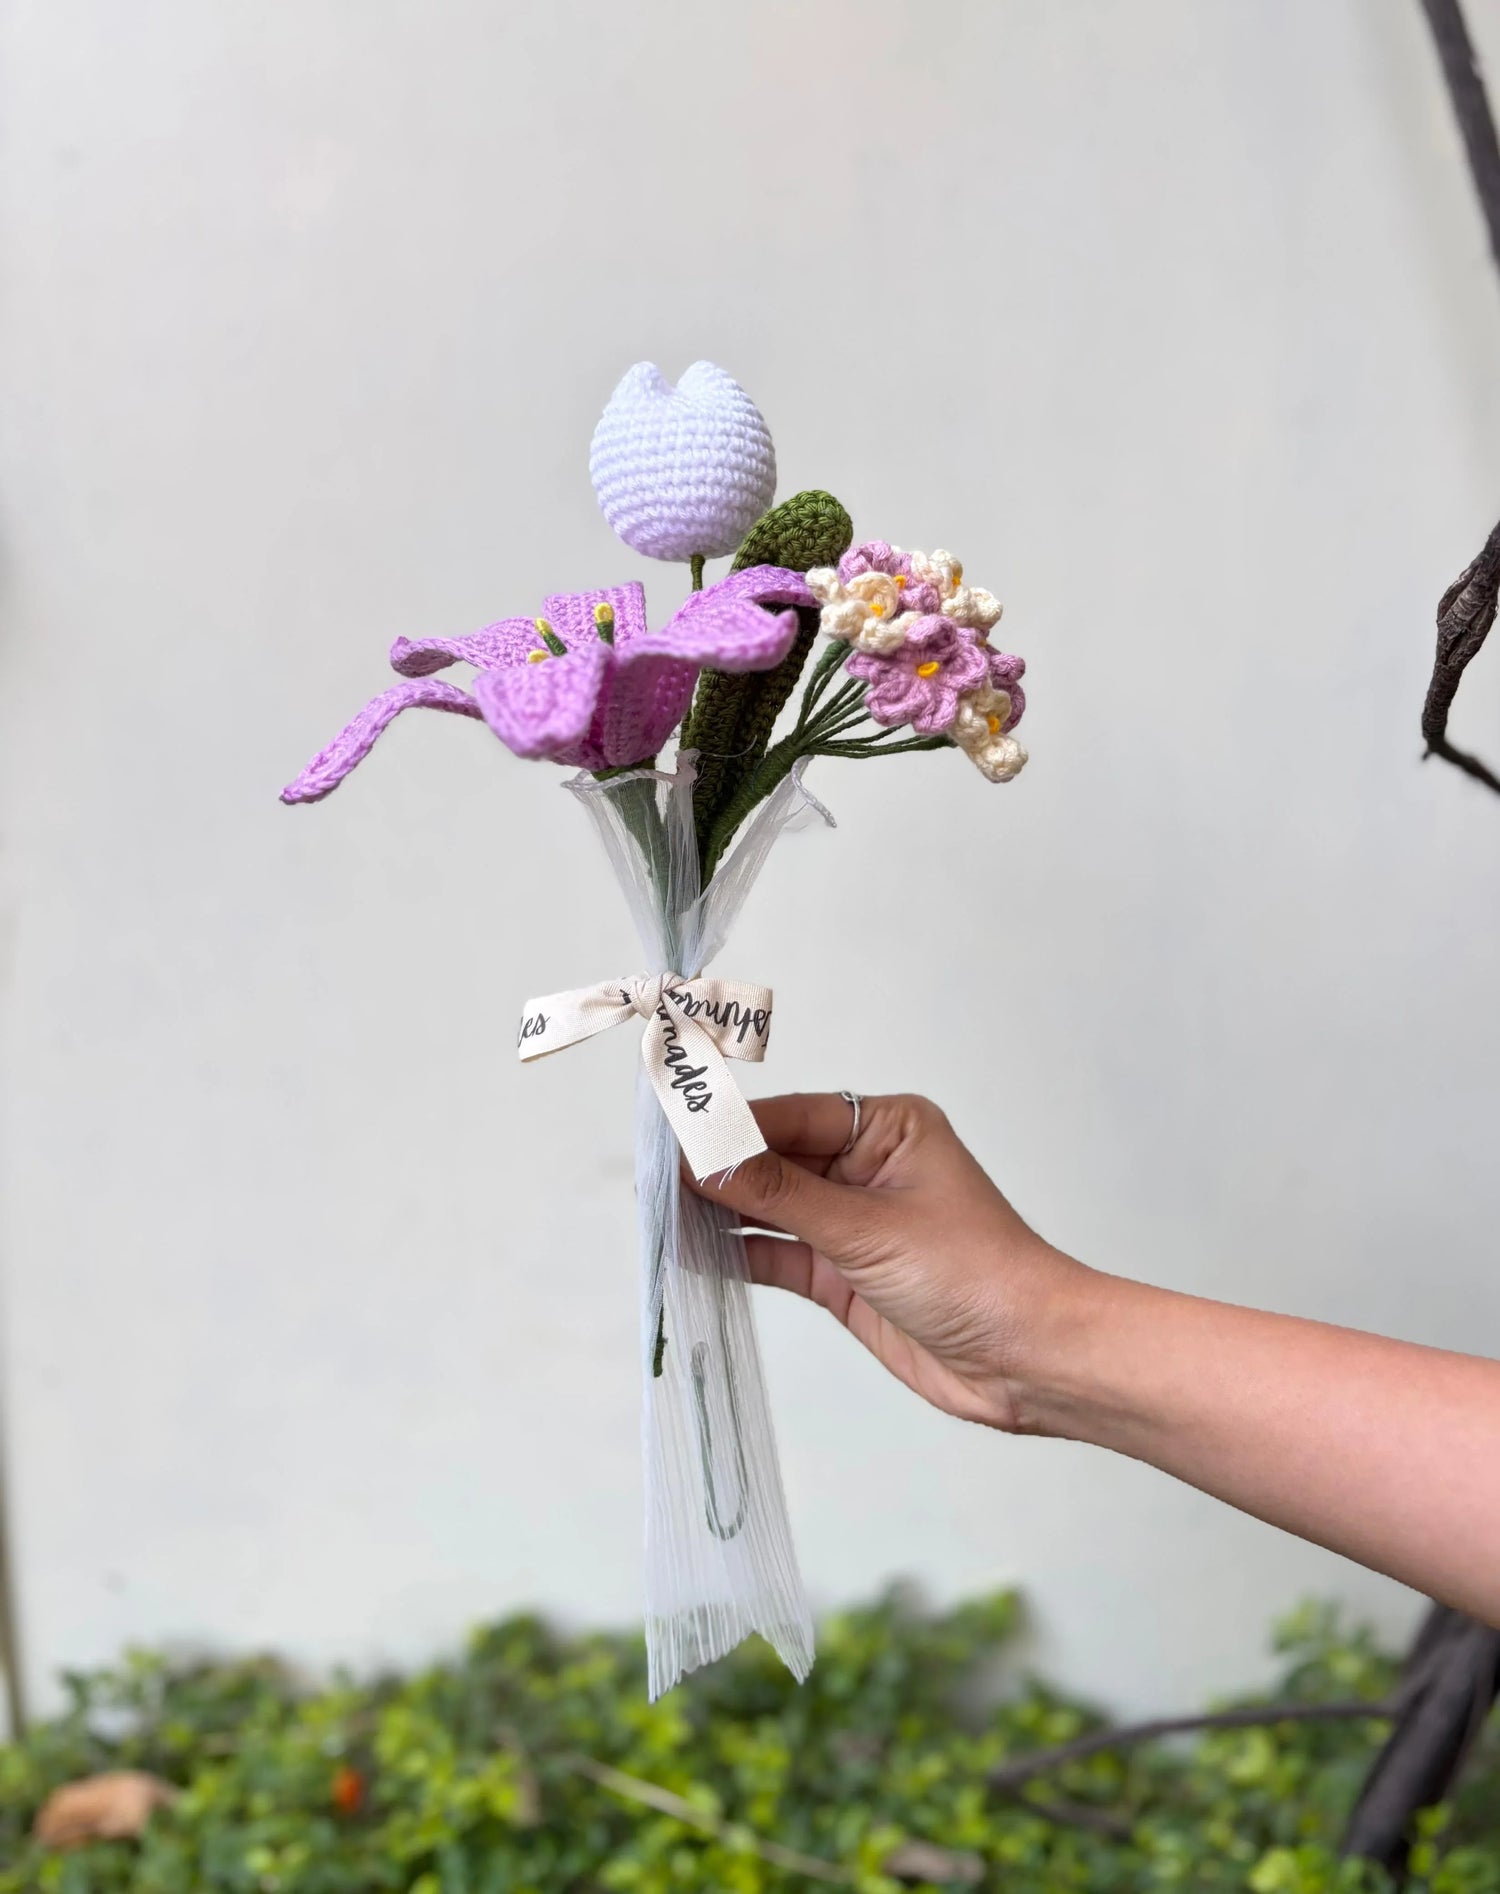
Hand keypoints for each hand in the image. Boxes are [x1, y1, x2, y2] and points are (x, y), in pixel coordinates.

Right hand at [694, 1092, 1087, 1431]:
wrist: (1029, 1361)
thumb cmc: (975, 1275)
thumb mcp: (866, 1228)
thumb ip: (778, 1193)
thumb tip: (705, 1156)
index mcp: (888, 1129)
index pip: (789, 1117)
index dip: (728, 1127)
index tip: (669, 1135)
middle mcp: (869, 1168)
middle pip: (774, 1159)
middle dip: (717, 1169)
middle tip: (649, 1177)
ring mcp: (855, 1224)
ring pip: (771, 1208)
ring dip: (721, 1213)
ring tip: (658, 1213)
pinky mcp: (846, 1275)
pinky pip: (778, 1255)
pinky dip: (738, 1254)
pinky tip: (693, 1252)